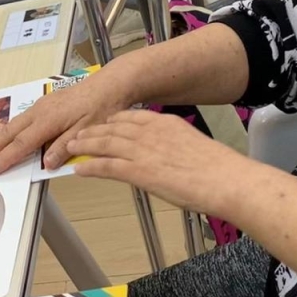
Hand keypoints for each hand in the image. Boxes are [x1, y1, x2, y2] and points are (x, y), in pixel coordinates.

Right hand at [0, 67, 133, 174]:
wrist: (111, 83)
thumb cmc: (103, 107)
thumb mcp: (88, 130)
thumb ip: (65, 146)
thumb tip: (45, 164)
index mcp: (49, 120)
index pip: (22, 144)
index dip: (5, 158)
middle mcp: (40, 111)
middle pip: (9, 133)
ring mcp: (41, 105)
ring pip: (13, 125)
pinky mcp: (46, 104)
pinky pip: (21, 120)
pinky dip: (8, 131)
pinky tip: (5, 137)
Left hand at [65, 110, 246, 215]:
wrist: (225, 179)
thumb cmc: (217, 169)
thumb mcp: (192, 146)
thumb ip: (174, 146)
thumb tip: (167, 156)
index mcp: (165, 123)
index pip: (131, 117)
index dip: (113, 120)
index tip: (103, 122)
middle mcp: (150, 132)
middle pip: (113, 128)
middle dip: (93, 130)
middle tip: (78, 133)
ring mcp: (142, 150)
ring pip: (105, 143)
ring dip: (85, 145)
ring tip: (70, 147)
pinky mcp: (139, 170)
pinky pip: (106, 166)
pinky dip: (90, 167)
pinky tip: (79, 169)